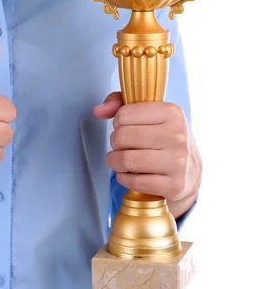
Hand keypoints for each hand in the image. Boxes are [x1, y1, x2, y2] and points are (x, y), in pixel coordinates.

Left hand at [93, 92, 200, 214]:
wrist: (191, 171)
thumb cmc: (163, 138)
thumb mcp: (147, 113)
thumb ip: (119, 103)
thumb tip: (98, 110)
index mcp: (171, 113)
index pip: (124, 114)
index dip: (118, 122)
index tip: (127, 127)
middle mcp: (177, 135)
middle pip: (122, 137)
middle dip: (115, 143)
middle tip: (122, 146)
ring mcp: (178, 162)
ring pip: (125, 160)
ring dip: (115, 162)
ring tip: (120, 160)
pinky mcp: (174, 185)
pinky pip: (134, 181)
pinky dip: (124, 178)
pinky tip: (130, 174)